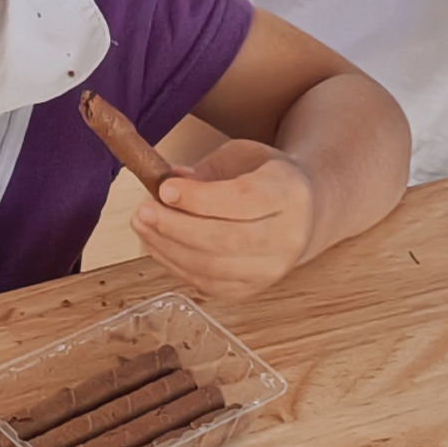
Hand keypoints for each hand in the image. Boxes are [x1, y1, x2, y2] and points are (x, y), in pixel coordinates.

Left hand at [124, 136, 317, 299]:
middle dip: (177, 228)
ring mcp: (272, 270)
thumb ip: (208, 170)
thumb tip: (171, 181)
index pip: (243, 201)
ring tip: (144, 226)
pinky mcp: (253, 289)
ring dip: (169, 249)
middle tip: (144, 211)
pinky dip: (176, 267)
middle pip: (227, 240)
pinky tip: (158, 246)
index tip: (165, 189)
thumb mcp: (243, 157)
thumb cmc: (267, 179)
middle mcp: (287, 237)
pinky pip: (208, 285)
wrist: (303, 213)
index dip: (200, 199)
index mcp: (289, 194)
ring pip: (213, 268)